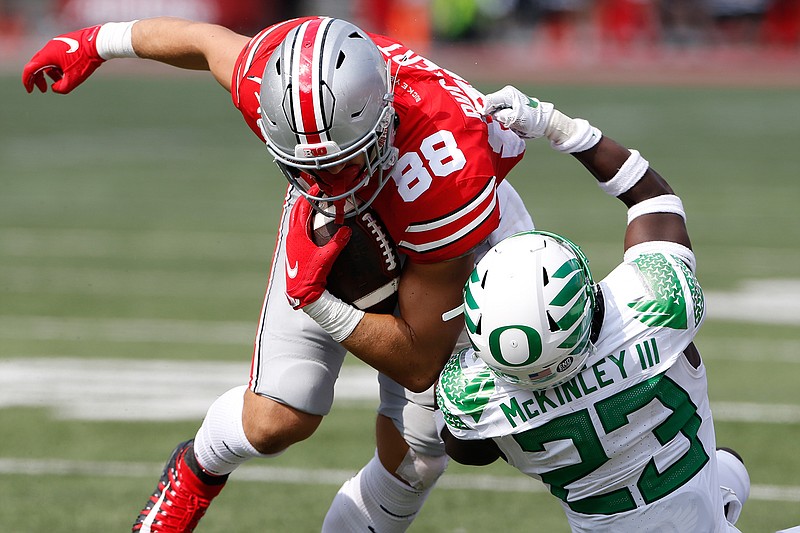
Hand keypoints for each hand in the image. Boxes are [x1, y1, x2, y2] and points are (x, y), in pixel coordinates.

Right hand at [22, 26, 104, 93]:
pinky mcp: (64, 42)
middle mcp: (48, 47)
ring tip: (60, 80)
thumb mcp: (74, 79)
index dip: (27, 81)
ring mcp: (56, 43)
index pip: (30, 69)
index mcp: (47, 55)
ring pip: (47, 60)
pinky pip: (55, 55)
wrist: (98, 43)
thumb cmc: (85, 60)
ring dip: (50, 73)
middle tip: (44, 89)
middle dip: (38, 78)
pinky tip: (66, 71)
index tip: (30, 91)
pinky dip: (56, 66)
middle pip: (37, 65)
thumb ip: (61, 87)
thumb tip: (55, 88)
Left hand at [285, 190, 351, 308]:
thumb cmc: (309, 277)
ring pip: (296, 220)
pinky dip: (305, 221)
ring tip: (315, 204)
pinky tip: (314, 225)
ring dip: (304, 210)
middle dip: (305, 200)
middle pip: (296, 211)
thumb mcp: (326, 258)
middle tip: (316, 192)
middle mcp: (292, 237)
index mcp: (297, 235)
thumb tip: (346, 229)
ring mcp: (291, 243)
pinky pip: (298, 229)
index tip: (318, 187)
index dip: (310, 195)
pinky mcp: (294, 249)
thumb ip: (337, 243)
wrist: (300, 294)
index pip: (302, 208)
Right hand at [482, 85, 554, 138]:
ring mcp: (505, 101)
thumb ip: (503, 115)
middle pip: (488, 104)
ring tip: (497, 124)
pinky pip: (495, 113)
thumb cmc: (533, 119)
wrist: (544, 122)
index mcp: (508, 94)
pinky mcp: (506, 108)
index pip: (488, 100)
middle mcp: (505, 95)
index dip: (484, 110)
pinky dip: (496, 119)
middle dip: (488, 114)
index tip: (484, 120)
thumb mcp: (517, 118)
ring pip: (491, 109)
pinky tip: (499, 124)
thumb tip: (492, 115)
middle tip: (491, 123)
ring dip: (492, 117)